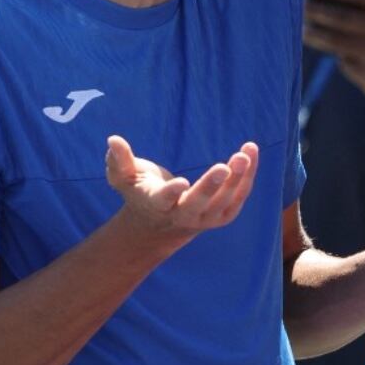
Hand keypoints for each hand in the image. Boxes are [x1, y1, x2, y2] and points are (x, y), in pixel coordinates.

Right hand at [105, 135, 257, 250]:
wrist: (160, 224)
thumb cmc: (140, 192)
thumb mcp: (123, 177)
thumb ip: (119, 160)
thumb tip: (113, 140)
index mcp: (157, 205)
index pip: (164, 201)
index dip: (172, 192)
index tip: (182, 181)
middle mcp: (182, 216)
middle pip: (198, 204)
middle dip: (211, 186)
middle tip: (224, 166)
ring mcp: (205, 219)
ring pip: (224, 201)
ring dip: (237, 177)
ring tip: (245, 152)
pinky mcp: (222, 216)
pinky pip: (238, 196)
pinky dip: (247, 177)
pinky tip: (251, 154)